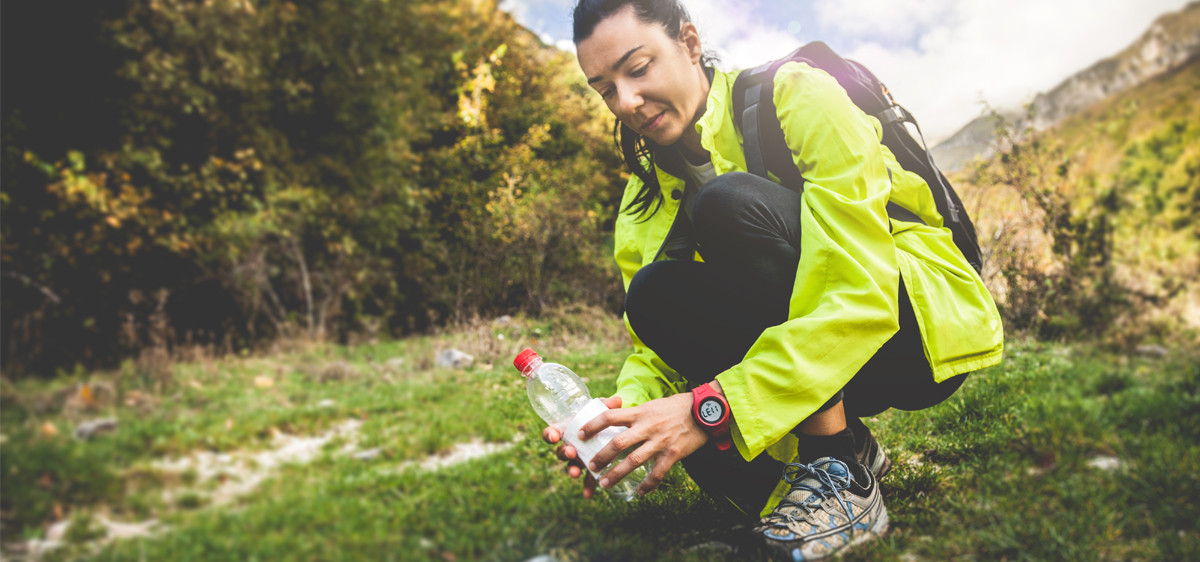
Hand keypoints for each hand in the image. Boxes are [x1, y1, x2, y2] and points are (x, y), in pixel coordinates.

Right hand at [541, 395, 622, 498]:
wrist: (611, 430)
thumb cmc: (602, 418)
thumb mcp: (603, 409)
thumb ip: (608, 405)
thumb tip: (617, 400)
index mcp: (568, 430)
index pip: (552, 432)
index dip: (550, 434)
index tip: (555, 435)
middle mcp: (570, 445)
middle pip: (560, 452)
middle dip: (564, 453)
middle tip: (572, 452)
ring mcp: (579, 458)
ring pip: (571, 466)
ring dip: (571, 470)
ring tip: (575, 473)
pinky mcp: (589, 468)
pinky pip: (586, 479)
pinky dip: (587, 486)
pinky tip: (589, 495)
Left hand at [578, 392, 709, 495]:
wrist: (705, 411)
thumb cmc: (676, 407)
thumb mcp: (653, 405)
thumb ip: (636, 413)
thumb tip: (616, 416)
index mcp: (640, 413)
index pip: (610, 417)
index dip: (593, 426)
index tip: (580, 434)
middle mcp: (647, 427)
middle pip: (617, 443)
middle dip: (601, 457)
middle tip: (590, 467)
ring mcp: (660, 442)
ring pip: (633, 461)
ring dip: (617, 474)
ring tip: (604, 484)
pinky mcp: (673, 454)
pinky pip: (657, 474)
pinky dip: (647, 485)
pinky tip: (640, 493)